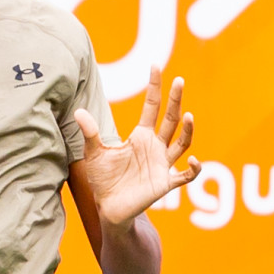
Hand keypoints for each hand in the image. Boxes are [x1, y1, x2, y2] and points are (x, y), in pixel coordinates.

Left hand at [74, 66, 200, 227]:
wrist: (108, 207)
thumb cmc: (103, 179)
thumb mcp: (94, 153)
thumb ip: (90, 133)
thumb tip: (78, 111)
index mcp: (140, 136)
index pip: (152, 106)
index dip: (154, 86)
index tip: (155, 65)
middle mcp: (155, 146)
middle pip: (170, 119)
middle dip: (176, 100)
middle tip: (179, 80)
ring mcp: (163, 164)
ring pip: (181, 143)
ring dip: (187, 130)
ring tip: (187, 116)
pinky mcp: (165, 183)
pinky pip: (185, 175)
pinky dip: (193, 169)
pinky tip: (194, 160)